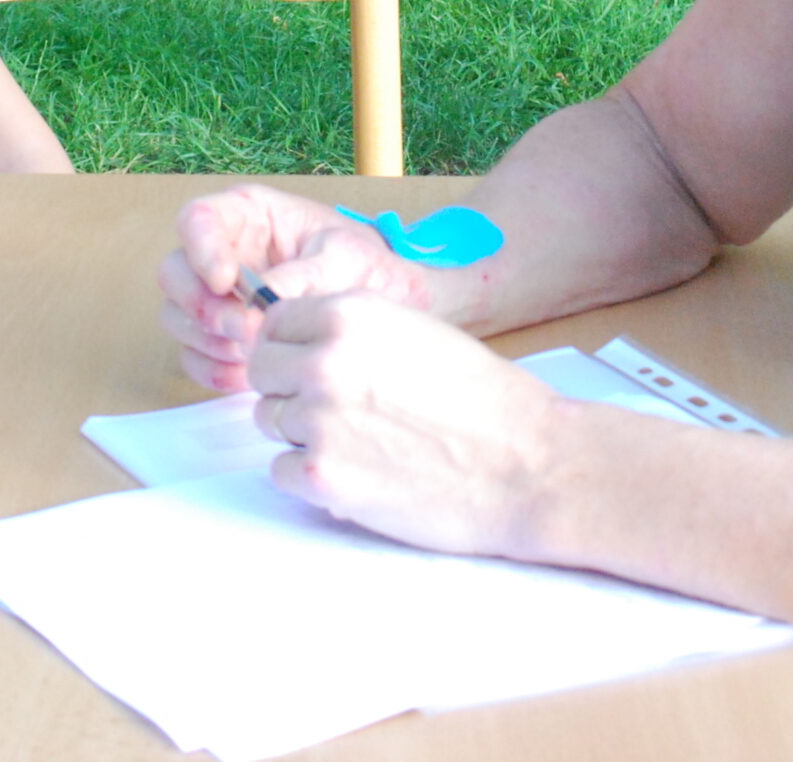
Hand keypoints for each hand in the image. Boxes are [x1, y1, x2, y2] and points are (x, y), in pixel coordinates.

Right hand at [158, 184, 429, 391]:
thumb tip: (263, 300)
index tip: (225, 281)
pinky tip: (245, 378)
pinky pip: (193, 355)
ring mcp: (216, 298)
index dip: (200, 249)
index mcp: (247, 216)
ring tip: (254, 356)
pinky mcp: (220, 337)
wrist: (387, 306)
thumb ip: (304, 276)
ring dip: (207, 341)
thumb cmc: (365, 266)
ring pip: (177, 316)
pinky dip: (212, 369)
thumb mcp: (345, 259)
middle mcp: (222, 253)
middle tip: (242, 330)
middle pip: (174, 272)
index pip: (198, 219)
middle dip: (201, 305)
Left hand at [248, 292, 563, 557]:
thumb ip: (353, 332)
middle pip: (262, 374)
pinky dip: (312, 477)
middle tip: (336, 411)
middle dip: (289, 390)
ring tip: (364, 443)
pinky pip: (281, 471)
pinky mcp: (322, 476)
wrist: (531, 465)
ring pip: (271, 422)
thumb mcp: (416, 333)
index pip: (273, 324)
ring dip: (304, 434)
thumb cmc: (486, 401)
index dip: (289, 348)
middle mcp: (323, 360)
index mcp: (348, 315)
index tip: (308, 366)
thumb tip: (301, 343)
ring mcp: (319, 420)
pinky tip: (361, 473)